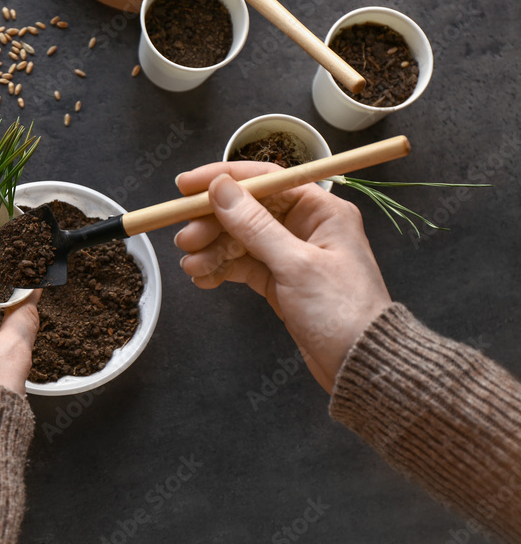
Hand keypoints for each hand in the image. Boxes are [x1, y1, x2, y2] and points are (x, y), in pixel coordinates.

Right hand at [174, 162, 391, 392]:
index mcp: (321, 211)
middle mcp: (306, 227)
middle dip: (212, 223)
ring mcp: (291, 255)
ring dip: (212, 249)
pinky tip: (203, 278)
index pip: (266, 180)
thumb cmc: (342, 312)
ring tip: (191, 266)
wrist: (361, 366)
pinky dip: (221, 269)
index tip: (187, 187)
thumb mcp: (295, 265)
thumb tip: (220, 189)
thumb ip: (254, 225)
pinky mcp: (280, 281)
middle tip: (186, 239)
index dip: (224, 179)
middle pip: (247, 211)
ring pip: (240, 239)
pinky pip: (242, 265)